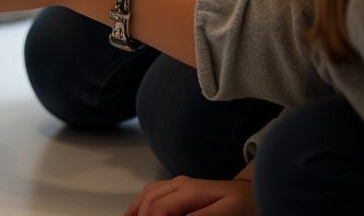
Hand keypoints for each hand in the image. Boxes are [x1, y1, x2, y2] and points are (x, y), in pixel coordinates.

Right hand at [124, 174, 255, 215]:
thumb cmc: (246, 206)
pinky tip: (139, 212)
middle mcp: (180, 184)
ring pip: (149, 194)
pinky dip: (144, 203)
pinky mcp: (184, 188)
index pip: (159, 209)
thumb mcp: (225, 215)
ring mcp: (180, 184)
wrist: (258, 191)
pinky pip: (155, 192)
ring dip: (138, 210)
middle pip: (150, 201)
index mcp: (188, 191)